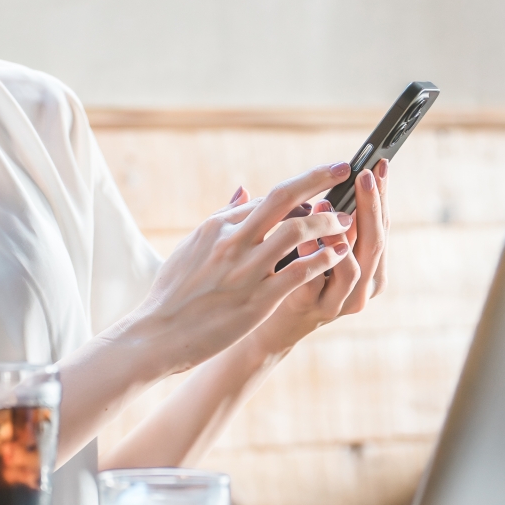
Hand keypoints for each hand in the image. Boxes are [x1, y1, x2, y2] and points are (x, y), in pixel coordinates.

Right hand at [113, 163, 356, 373]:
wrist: (158, 335)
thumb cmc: (174, 292)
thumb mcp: (192, 245)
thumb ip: (223, 216)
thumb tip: (244, 187)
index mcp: (218, 225)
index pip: (268, 198)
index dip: (300, 190)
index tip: (322, 185)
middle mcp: (233, 240)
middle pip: (284, 197)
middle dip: (318, 178)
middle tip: (345, 170)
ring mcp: (246, 269)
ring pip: (298, 231)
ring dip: (329, 224)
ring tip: (346, 224)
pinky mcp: (258, 299)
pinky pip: (300, 271)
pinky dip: (324, 258)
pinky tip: (337, 255)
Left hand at [255, 157, 391, 352]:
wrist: (270, 322)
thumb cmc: (298, 275)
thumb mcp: (322, 246)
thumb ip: (334, 219)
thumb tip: (342, 169)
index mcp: (370, 268)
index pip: (382, 225)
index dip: (382, 195)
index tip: (379, 165)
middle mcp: (363, 286)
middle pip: (375, 242)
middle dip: (371, 206)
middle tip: (363, 175)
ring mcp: (338, 301)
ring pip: (354, 267)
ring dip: (341, 233)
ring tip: (325, 204)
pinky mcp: (311, 308)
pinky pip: (315, 282)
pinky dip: (313, 258)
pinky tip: (304, 239)